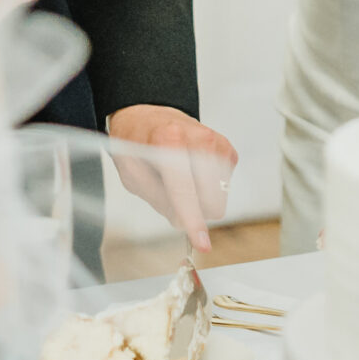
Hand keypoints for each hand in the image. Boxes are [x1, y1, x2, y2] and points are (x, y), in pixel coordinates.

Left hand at [105, 105, 237, 252]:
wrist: (148, 114)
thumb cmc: (137, 144)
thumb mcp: (132, 173)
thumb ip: (156, 198)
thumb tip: (183, 221)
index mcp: (168, 141)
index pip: (184, 190)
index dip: (192, 220)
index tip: (202, 244)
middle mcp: (198, 138)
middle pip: (209, 199)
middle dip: (194, 209)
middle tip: (172, 195)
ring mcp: (216, 141)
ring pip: (219, 196)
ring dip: (199, 197)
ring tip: (179, 178)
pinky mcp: (226, 148)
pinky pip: (224, 186)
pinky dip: (207, 186)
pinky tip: (191, 170)